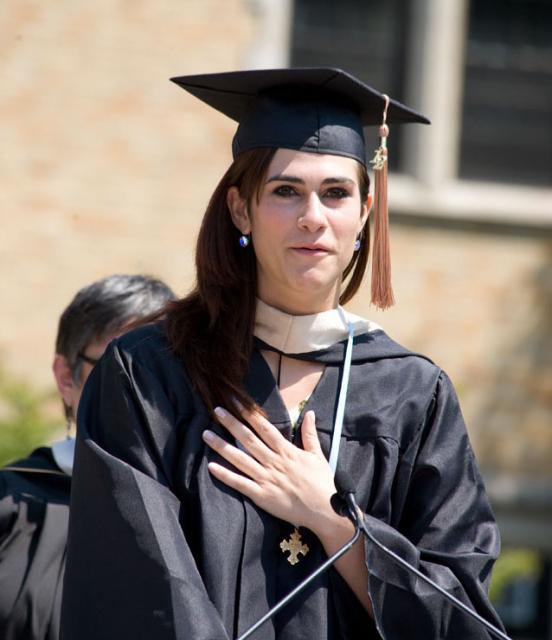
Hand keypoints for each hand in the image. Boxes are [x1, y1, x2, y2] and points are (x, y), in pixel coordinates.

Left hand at [202, 406, 337, 535]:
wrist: (325, 510)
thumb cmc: (322, 483)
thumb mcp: (317, 455)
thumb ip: (310, 434)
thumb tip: (310, 413)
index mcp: (286, 451)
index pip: (264, 427)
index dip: (249, 413)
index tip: (236, 402)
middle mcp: (274, 462)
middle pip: (248, 439)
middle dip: (231, 423)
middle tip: (216, 410)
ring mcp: (266, 479)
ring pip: (240, 458)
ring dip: (222, 446)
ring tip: (206, 434)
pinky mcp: (262, 496)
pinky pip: (240, 484)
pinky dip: (226, 475)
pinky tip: (212, 467)